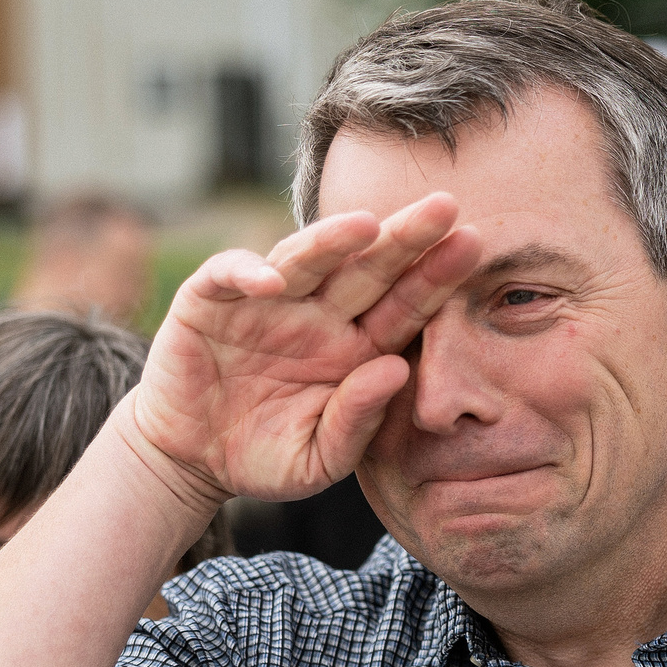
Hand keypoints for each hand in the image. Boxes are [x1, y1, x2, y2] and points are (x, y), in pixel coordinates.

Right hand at [125, 194, 480, 509]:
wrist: (192, 460)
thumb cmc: (266, 456)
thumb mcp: (320, 458)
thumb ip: (358, 421)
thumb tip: (395, 370)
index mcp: (357, 348)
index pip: (405, 306)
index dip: (437, 277)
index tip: (474, 246)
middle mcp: (319, 314)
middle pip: (368, 269)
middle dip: (404, 237)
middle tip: (445, 206)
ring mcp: (267, 302)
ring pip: (305, 260)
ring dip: (332, 240)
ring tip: (366, 224)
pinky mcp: (210, 299)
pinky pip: (230, 275)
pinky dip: (247, 272)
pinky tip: (271, 281)